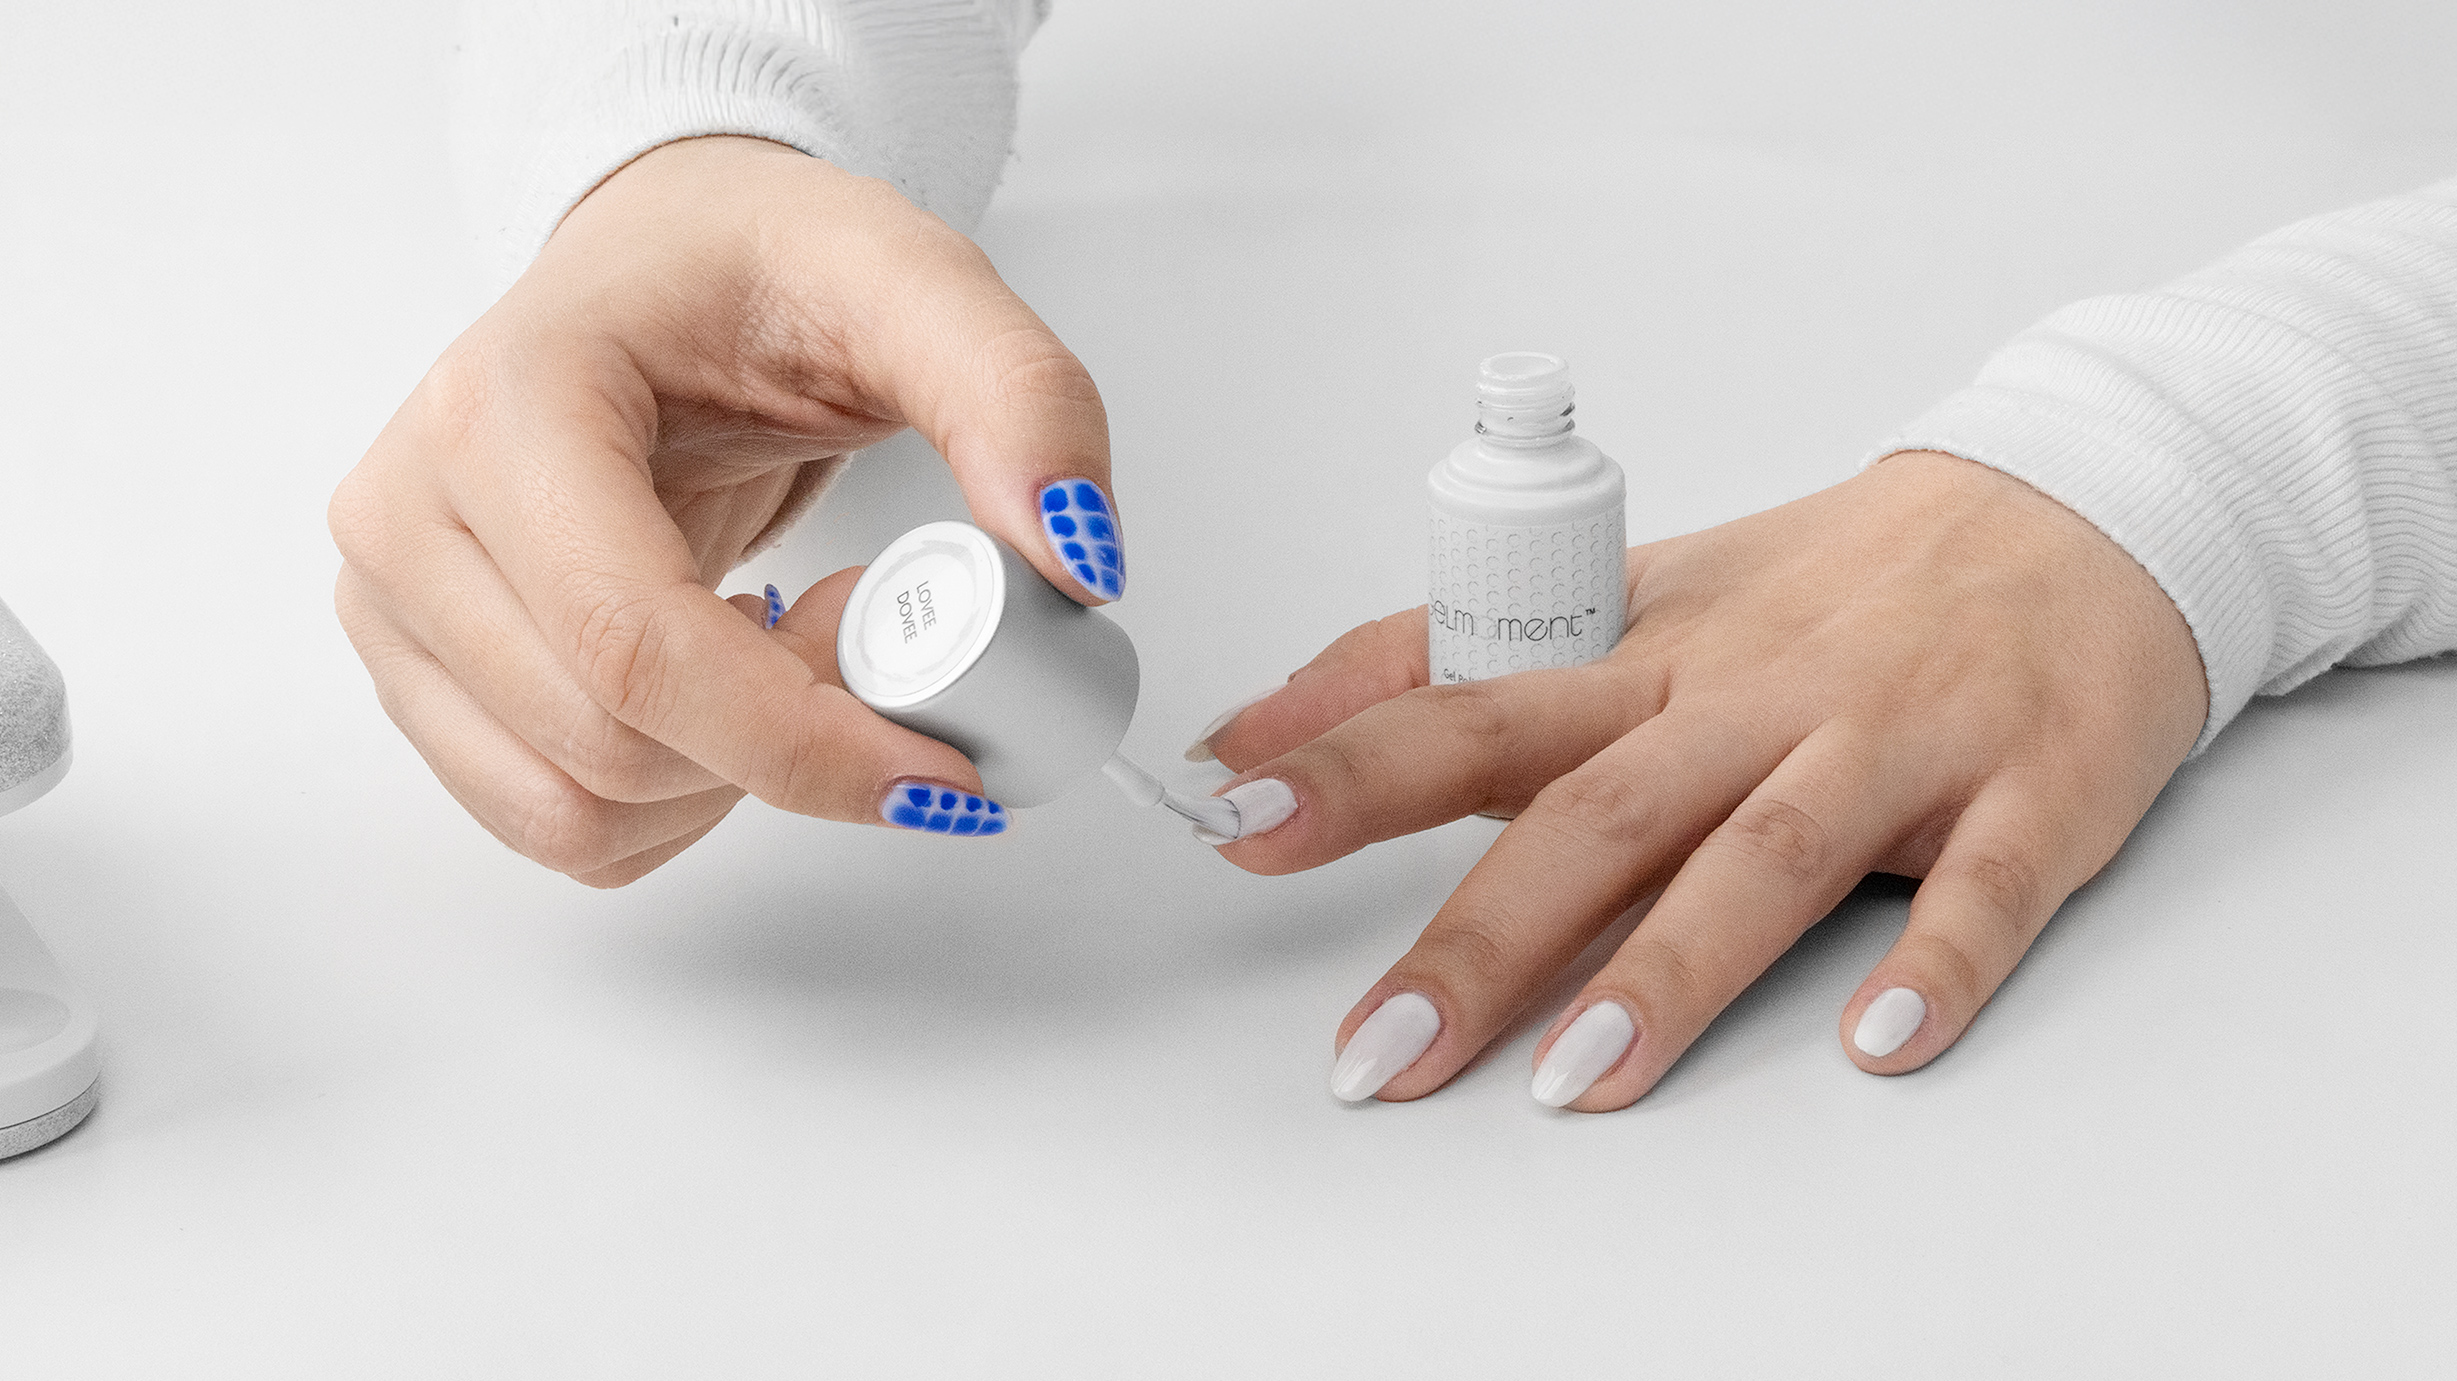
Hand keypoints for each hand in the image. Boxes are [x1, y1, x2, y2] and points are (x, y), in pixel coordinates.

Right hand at [330, 136, 1117, 884]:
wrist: (663, 266)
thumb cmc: (758, 267)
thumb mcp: (915, 284)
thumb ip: (1020, 402)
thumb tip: (1077, 563)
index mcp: (502, 404)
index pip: (637, 643)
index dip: (804, 740)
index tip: (949, 770)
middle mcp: (410, 512)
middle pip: (611, 747)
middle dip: (788, 739)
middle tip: (866, 628)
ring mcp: (395, 605)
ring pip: (575, 813)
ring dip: (729, 776)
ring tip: (791, 639)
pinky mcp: (421, 676)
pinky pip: (560, 827)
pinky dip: (678, 799)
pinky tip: (727, 683)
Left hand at [1196, 451, 2206, 1107]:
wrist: (2072, 512)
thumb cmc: (1834, 581)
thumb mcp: (1635, 600)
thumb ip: (1452, 661)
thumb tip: (1270, 720)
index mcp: (1652, 658)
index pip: (1475, 707)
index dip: (1352, 766)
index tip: (1239, 821)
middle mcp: (1754, 699)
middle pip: (1597, 813)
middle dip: (1480, 936)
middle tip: (1380, 1049)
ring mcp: (1891, 744)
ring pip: (1766, 858)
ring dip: (1668, 970)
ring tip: (1579, 1078)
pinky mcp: (2026, 791)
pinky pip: (1980, 889)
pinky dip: (1934, 963)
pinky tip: (1878, 1040)